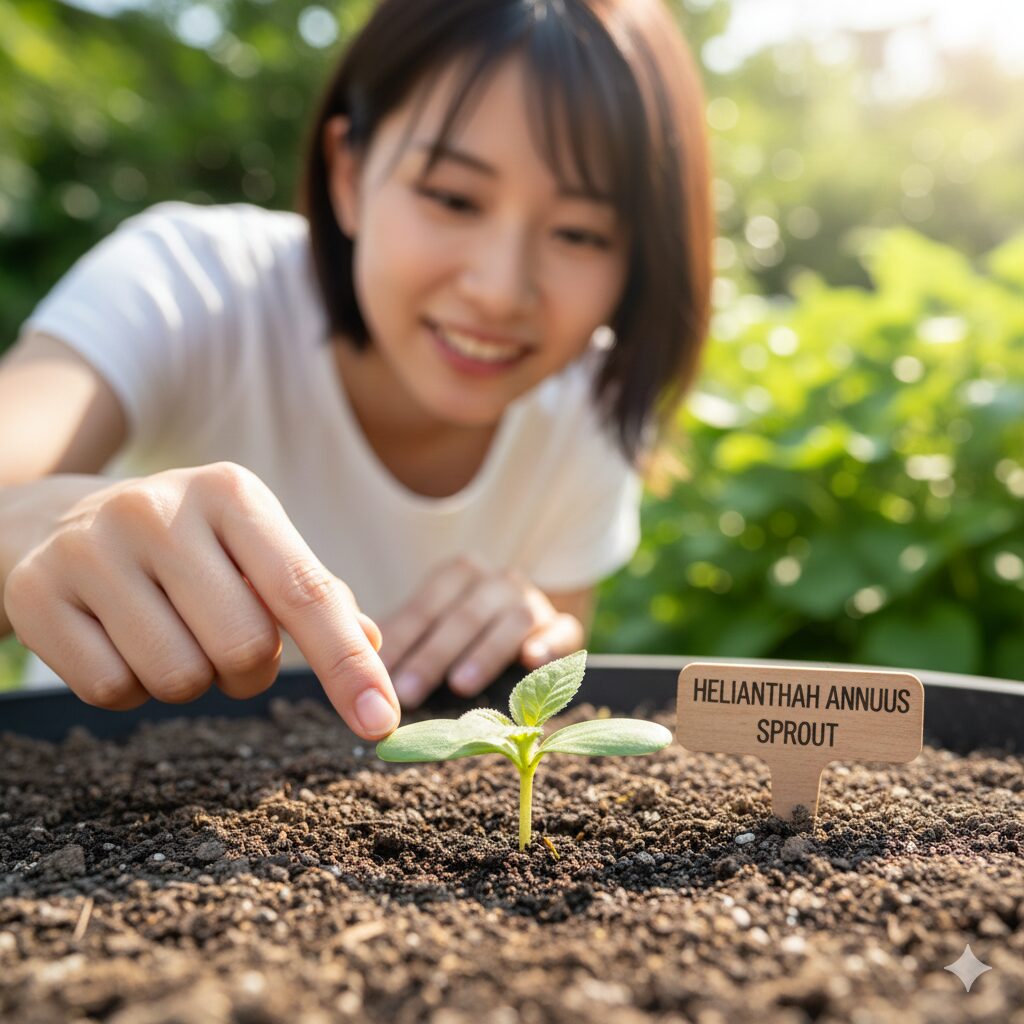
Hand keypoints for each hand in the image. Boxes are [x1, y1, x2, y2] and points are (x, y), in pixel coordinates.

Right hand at [3, 462, 398, 738]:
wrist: (57, 522)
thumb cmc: (187, 546)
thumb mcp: (253, 548)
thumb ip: (313, 595)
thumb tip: (373, 647)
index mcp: (232, 493)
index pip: (305, 592)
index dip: (348, 665)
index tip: (382, 725)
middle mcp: (160, 510)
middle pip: (244, 647)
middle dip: (250, 671)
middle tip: (227, 645)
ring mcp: (91, 549)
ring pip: (178, 678)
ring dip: (191, 681)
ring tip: (170, 634)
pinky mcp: (36, 594)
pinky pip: (111, 691)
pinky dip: (131, 689)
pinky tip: (119, 642)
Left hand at [376, 554, 584, 707]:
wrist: (523, 620)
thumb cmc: (460, 633)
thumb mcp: (430, 628)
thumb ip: (401, 643)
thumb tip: (355, 678)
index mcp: (460, 574)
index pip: (426, 604)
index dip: (401, 638)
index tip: (376, 673)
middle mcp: (498, 581)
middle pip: (465, 613)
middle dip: (433, 653)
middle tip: (406, 692)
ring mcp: (534, 601)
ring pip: (512, 619)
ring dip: (484, 652)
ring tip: (459, 684)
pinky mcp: (564, 627)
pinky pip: (563, 630)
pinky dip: (549, 644)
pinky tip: (531, 661)